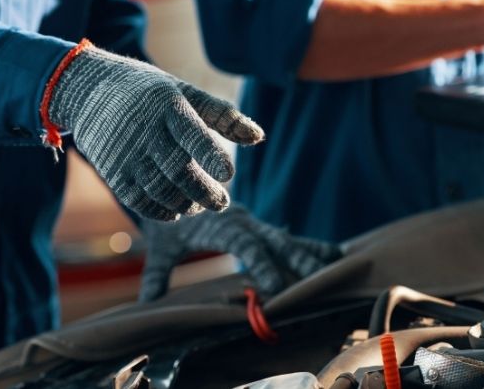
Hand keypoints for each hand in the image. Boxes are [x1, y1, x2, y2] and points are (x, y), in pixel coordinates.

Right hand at [47, 44, 263, 220]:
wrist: (88, 89)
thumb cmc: (150, 92)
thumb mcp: (184, 92)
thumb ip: (222, 115)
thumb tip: (259, 137)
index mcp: (167, 106)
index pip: (192, 133)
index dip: (211, 155)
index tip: (229, 174)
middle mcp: (145, 130)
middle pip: (178, 169)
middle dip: (204, 191)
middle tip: (222, 202)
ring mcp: (126, 152)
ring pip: (160, 189)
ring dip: (185, 204)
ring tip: (200, 206)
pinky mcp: (112, 170)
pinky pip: (139, 199)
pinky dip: (161, 211)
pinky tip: (177, 211)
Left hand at [139, 206, 342, 300]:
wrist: (172, 182)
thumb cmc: (167, 220)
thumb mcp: (161, 245)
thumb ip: (158, 271)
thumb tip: (147, 300)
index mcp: (221, 224)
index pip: (245, 245)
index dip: (260, 264)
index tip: (274, 286)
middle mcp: (244, 222)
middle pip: (274, 241)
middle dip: (297, 260)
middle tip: (316, 278)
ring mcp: (255, 225)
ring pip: (287, 239)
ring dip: (310, 253)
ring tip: (336, 265)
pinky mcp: (261, 230)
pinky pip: (288, 239)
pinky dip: (310, 247)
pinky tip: (334, 255)